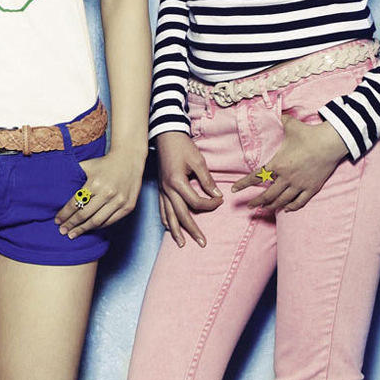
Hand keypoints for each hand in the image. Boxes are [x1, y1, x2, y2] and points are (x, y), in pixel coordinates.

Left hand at [56, 146, 141, 236]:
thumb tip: (55, 186)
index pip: (75, 204)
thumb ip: (72, 175)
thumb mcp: (86, 165)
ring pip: (97, 222)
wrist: (129, 159)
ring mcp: (119, 201)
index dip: (65, 214)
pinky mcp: (128, 207)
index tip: (57, 221)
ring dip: (83, 229)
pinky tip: (90, 228)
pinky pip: (110, 221)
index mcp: (95, 183)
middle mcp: (107, 193)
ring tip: (73, 234)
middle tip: (62, 231)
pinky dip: (99, 226)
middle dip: (71, 225)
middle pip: (84, 215)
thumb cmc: (104, 163)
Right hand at [155, 132, 219, 247]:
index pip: (196, 201)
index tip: (220, 201)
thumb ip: (207, 179)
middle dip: (192, 230)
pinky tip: (169, 228)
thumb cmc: (182, 146)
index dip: (210, 204)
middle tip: (202, 242)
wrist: (165, 135)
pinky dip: (166, 220)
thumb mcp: (198, 160)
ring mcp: (162, 190)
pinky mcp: (159, 188)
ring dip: (175, 231)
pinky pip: (161, 209)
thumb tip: (217, 195)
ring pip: (168, 215)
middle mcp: (167, 189)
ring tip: (182, 244)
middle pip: (181, 215)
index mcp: (177, 182)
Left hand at [230, 116, 349, 213]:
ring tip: (265, 209)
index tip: (234, 190)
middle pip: (268, 194)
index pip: (256, 177)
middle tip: (250, 206)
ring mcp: (299, 184)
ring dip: (272, 206)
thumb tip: (274, 111)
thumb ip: (280, 120)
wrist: (330, 143)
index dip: (243, 184)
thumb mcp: (290, 125)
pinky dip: (292, 207)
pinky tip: (286, 209)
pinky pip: (299, 202)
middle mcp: (286, 177)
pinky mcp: (311, 188)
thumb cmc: (308, 134)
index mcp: (278, 164)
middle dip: (257, 201)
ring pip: (282, 200)